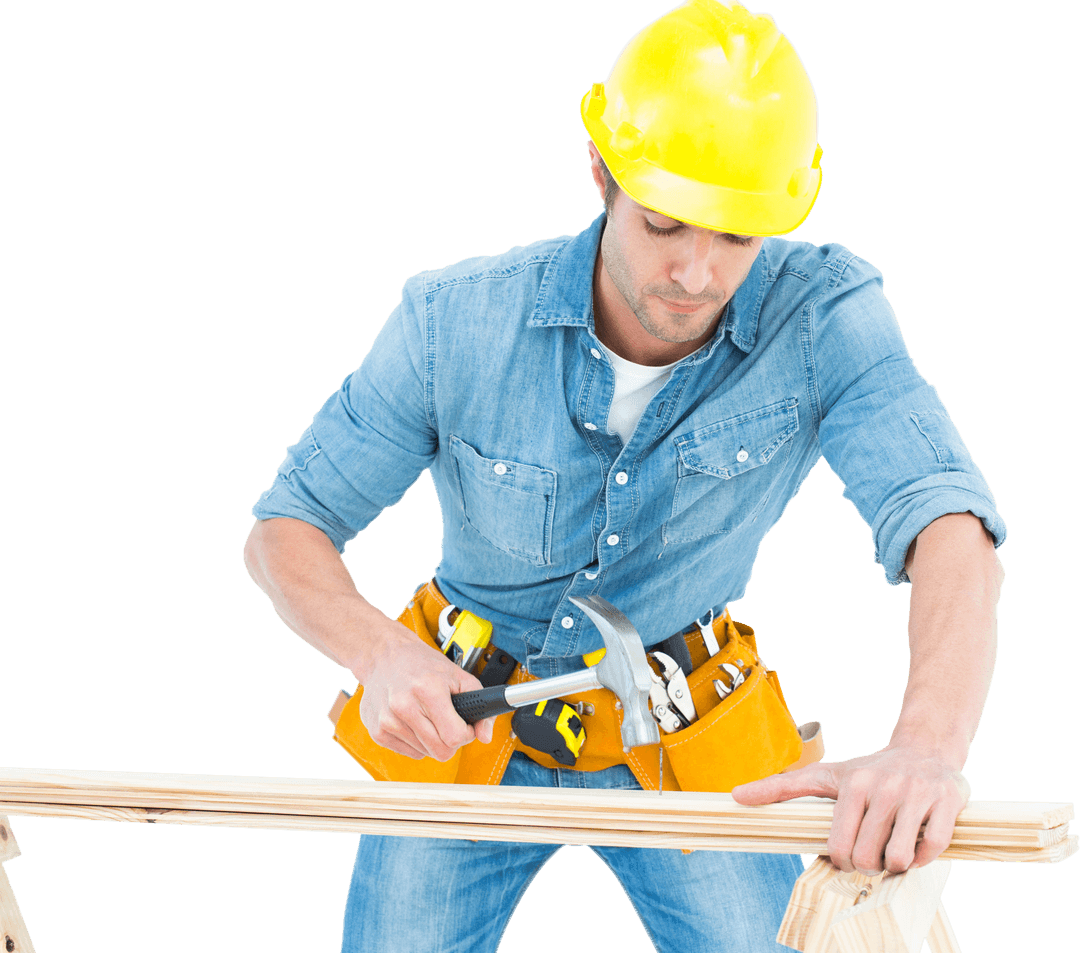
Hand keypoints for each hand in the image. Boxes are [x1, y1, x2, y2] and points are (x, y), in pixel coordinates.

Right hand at [356, 620, 497, 760]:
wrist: (385, 656)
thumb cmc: (422, 664)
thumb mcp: (458, 676)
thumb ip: (479, 705)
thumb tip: (485, 737)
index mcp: (427, 690)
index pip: (454, 737)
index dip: (466, 734)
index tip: (464, 725)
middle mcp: (404, 706)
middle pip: (440, 751)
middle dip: (451, 740)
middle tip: (448, 722)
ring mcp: (388, 720)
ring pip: (425, 754)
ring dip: (432, 740)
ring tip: (427, 716)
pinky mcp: (377, 731)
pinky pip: (409, 753)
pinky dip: (416, 742)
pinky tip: (413, 721)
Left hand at [730, 745, 971, 874]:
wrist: (924, 749)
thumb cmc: (869, 770)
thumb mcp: (825, 775)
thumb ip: (781, 787)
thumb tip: (734, 796)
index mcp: (852, 784)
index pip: (840, 846)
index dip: (843, 861)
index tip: (848, 855)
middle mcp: (884, 787)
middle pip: (870, 857)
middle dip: (870, 866)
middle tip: (873, 854)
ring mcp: (917, 793)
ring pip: (902, 858)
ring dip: (898, 864)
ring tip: (894, 848)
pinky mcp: (948, 800)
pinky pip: (934, 849)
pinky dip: (926, 857)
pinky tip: (918, 843)